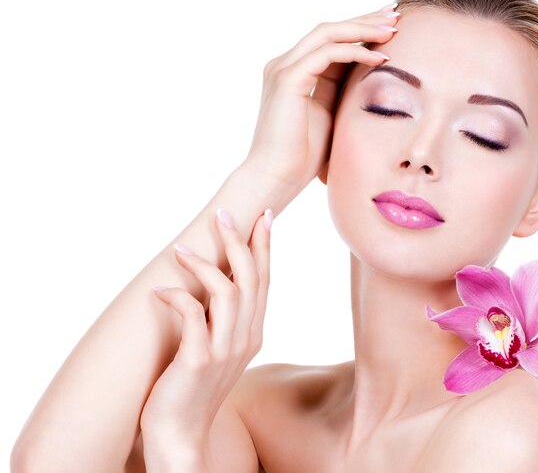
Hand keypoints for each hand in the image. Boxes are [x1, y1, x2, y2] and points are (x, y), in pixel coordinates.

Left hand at [139, 207, 271, 447]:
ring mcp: (225, 350)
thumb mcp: (219, 348)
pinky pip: (193, 315)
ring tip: (180, 249)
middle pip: (251, 278)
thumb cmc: (194, 387)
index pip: (265, 280)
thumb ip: (225, 318)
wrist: (181, 435)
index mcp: (253, 331)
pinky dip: (177, 296)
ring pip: (229, 291)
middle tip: (223, 214)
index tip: (264, 216)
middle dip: (240, 241)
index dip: (265, 247)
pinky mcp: (200, 360)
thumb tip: (218, 282)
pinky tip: (159, 290)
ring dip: (205, 264)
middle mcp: (246, 337)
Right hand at [245, 4, 398, 187]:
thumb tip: (368, 78)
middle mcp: (284, 65)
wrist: (276, 178)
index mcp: (292, 73)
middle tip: (396, 14)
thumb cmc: (302, 157)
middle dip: (364, 20)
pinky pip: (327, 54)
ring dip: (363, 28)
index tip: (390, 26)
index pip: (328, 41)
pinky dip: (355, 52)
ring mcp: (283, 69)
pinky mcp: (288, 79)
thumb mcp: (328, 116)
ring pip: (328, 33)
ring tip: (393, 30)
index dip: (358, 29)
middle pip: (329, 30)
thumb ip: (339, 92)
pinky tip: (380, 58)